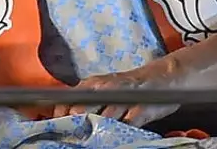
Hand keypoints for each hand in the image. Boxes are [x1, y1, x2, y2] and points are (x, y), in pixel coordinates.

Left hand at [52, 55, 183, 127]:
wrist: (162, 78)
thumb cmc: (128, 88)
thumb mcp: (102, 90)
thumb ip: (84, 102)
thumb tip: (61, 116)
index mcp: (92, 84)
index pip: (67, 99)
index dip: (59, 115)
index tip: (54, 128)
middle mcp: (105, 88)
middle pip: (81, 108)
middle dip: (73, 124)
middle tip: (69, 136)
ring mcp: (124, 98)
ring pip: (102, 116)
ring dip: (93, 129)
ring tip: (86, 139)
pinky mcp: (142, 109)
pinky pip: (127, 123)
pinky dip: (118, 132)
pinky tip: (112, 137)